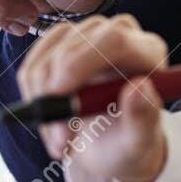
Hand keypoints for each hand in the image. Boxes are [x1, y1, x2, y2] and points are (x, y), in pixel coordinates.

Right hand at [17, 15, 168, 181]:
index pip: (113, 41)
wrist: (112, 146)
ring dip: (43, 103)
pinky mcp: (61, 45)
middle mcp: (121, 35)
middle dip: (56, 90)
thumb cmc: (132, 142)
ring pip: (48, 57)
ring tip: (62, 139)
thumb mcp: (141, 140)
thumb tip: (140, 87)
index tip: (59, 97)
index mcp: (148, 52)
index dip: (79, 64)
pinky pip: (32, 66)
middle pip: (75, 42)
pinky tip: (51, 122)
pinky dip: (33, 98)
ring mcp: (88, 35)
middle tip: (60, 138)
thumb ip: (144, 116)